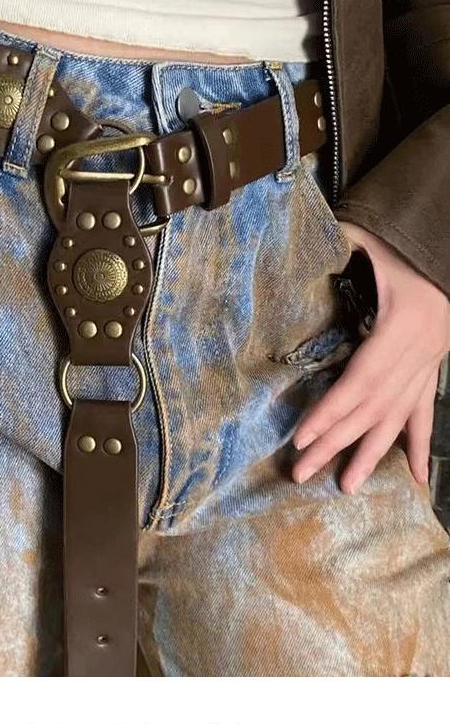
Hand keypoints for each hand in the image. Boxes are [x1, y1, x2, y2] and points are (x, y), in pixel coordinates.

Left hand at [292, 221, 449, 492]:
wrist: (447, 245)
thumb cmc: (405, 240)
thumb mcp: (368, 237)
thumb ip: (335, 244)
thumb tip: (290, 249)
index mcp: (402, 326)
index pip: (360, 380)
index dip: (330, 412)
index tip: (301, 439)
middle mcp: (420, 352)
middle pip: (373, 408)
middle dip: (336, 443)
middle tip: (302, 473)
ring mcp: (431, 363)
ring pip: (398, 418)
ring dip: (372, 454)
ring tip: (346, 487)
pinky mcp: (433, 367)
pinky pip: (425, 412)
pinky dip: (418, 445)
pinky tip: (416, 478)